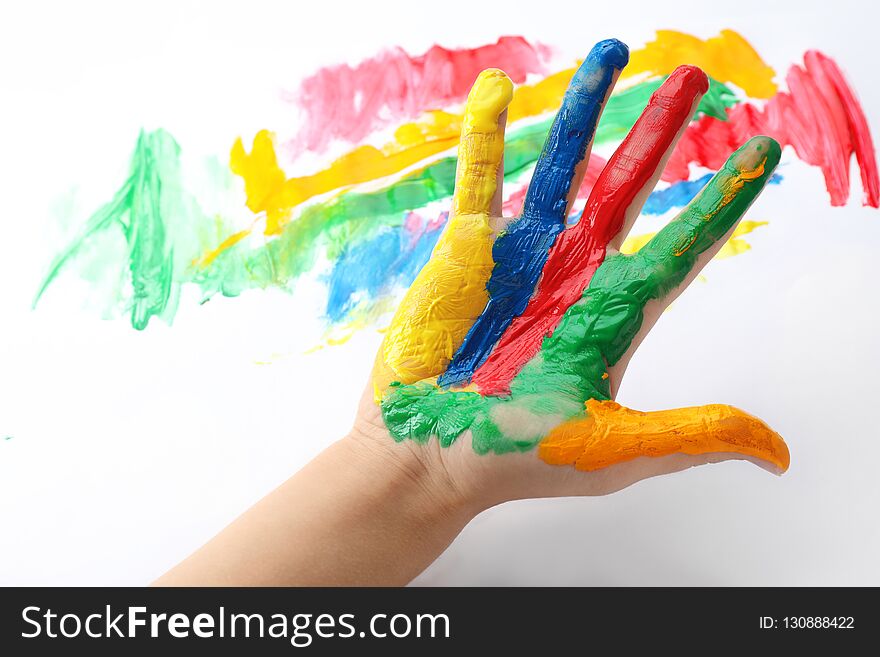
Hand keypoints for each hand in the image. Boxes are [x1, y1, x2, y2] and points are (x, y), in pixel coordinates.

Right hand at [357, 38, 788, 511]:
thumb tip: (774, 451)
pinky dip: (486, 135)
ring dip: (585, 109)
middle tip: (692, 80)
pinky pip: (481, 178)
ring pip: (560, 164)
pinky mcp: (466, 248)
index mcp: (614, 314)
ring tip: (610, 52)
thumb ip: (689, 435)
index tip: (761, 152)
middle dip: (660, 132)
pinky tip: (499, 89)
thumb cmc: (513, 459)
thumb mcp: (610, 449)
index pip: (682, 246)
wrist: (426, 454)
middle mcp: (574, 272)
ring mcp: (521, 254)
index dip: (721, 200)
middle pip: (629, 186)